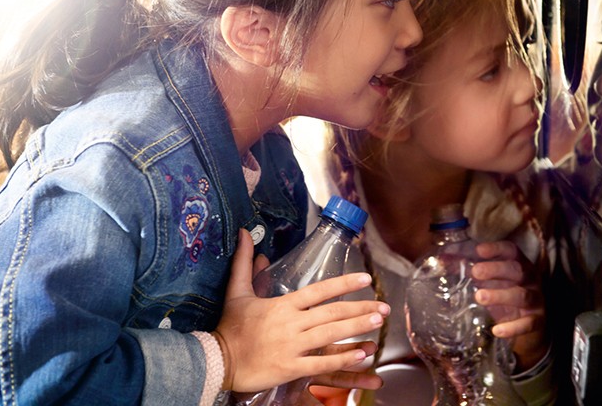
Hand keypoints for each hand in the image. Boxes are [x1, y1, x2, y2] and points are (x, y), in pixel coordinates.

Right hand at [214, 230, 389, 392]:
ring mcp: (292, 346)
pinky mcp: (291, 368)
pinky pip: (322, 363)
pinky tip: (362, 354)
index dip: (344, 282)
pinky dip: (343, 358)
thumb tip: (246, 234)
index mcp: (283, 305)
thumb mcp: (237, 292)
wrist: (216, 360)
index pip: (319, 290)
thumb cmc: (230, 328)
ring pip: (332, 334)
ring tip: (379, 321)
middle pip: (332, 312)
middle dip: (361, 308)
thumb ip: (245, 263)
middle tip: (384, 306)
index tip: (366, 278)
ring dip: (358, 327)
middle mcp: (291, 323)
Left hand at [472, 240, 548, 370]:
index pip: (512, 251)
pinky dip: (513, 328)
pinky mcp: (537, 321)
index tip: (479, 250)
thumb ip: (467, 271)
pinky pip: (528, 323)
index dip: (497, 249)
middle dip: (497, 269)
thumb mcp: (489, 282)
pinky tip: (496, 330)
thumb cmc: (504, 296)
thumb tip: (440, 261)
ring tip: (480, 297)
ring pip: (522, 295)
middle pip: (518, 270)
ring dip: (501, 295)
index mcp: (519, 265)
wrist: (529, 327)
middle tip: (476, 273)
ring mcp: (536, 301)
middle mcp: (531, 280)